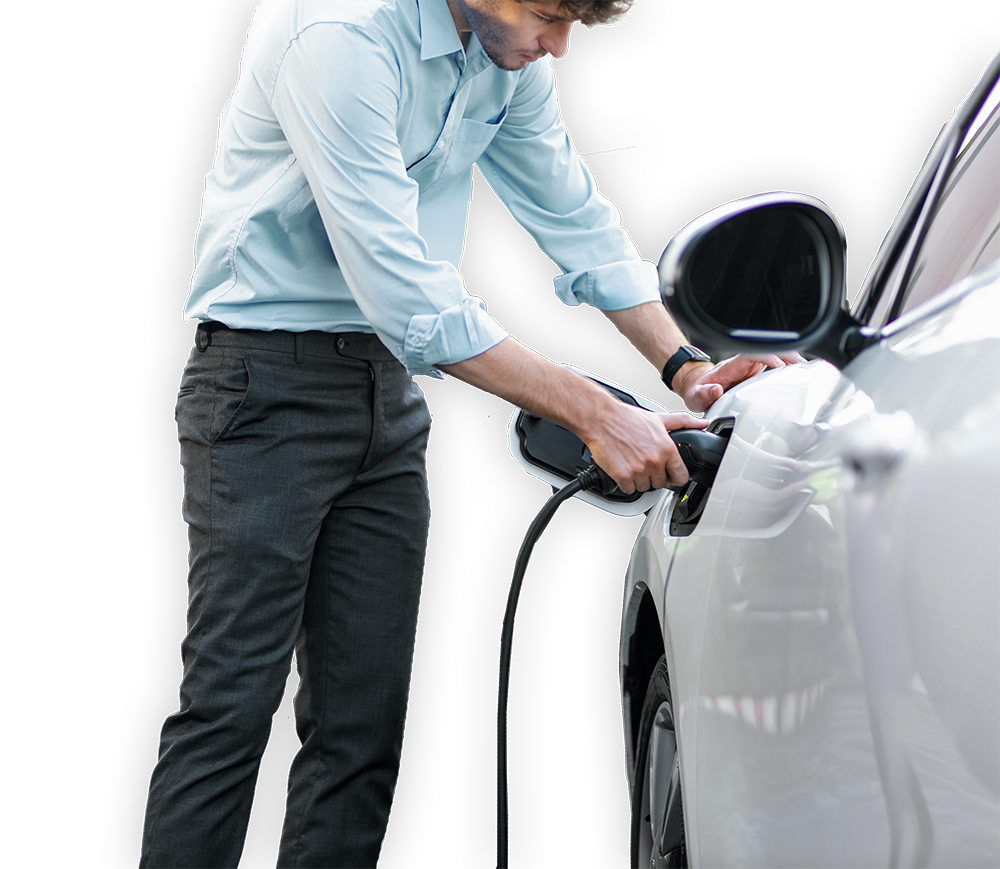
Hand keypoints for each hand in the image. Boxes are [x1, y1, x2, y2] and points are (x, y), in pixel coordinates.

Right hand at [584, 406, 708, 494]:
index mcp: (667, 449)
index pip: (681, 476)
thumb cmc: (627, 419)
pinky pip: (629, 489)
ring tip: (632, 464)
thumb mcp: (659, 418)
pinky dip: (626, 483)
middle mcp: (654, 461)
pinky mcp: (623, 476)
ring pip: (645, 487)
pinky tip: (623, 469)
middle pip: (661, 483)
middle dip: (654, 475)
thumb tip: (702, 424)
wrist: (601, 420)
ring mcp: (639, 470)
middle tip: (644, 463)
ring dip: (639, 480)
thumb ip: (683, 422)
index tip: (669, 474)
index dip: (675, 476)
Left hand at [677, 352, 805, 411]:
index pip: (750, 354)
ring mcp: (749, 366)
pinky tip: (798, 372)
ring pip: (772, 356)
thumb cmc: (698, 391)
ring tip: (806, 368)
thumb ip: (704, 393)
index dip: (766, 356)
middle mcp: (741, 363)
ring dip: (789, 359)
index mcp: (729, 366)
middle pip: (766, 351)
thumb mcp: (696, 396)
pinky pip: (773, 364)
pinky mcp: (755, 372)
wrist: (698, 388)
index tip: (779, 366)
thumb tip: (716, 390)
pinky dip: (786, 367)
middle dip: (784, 355)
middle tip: (801, 365)